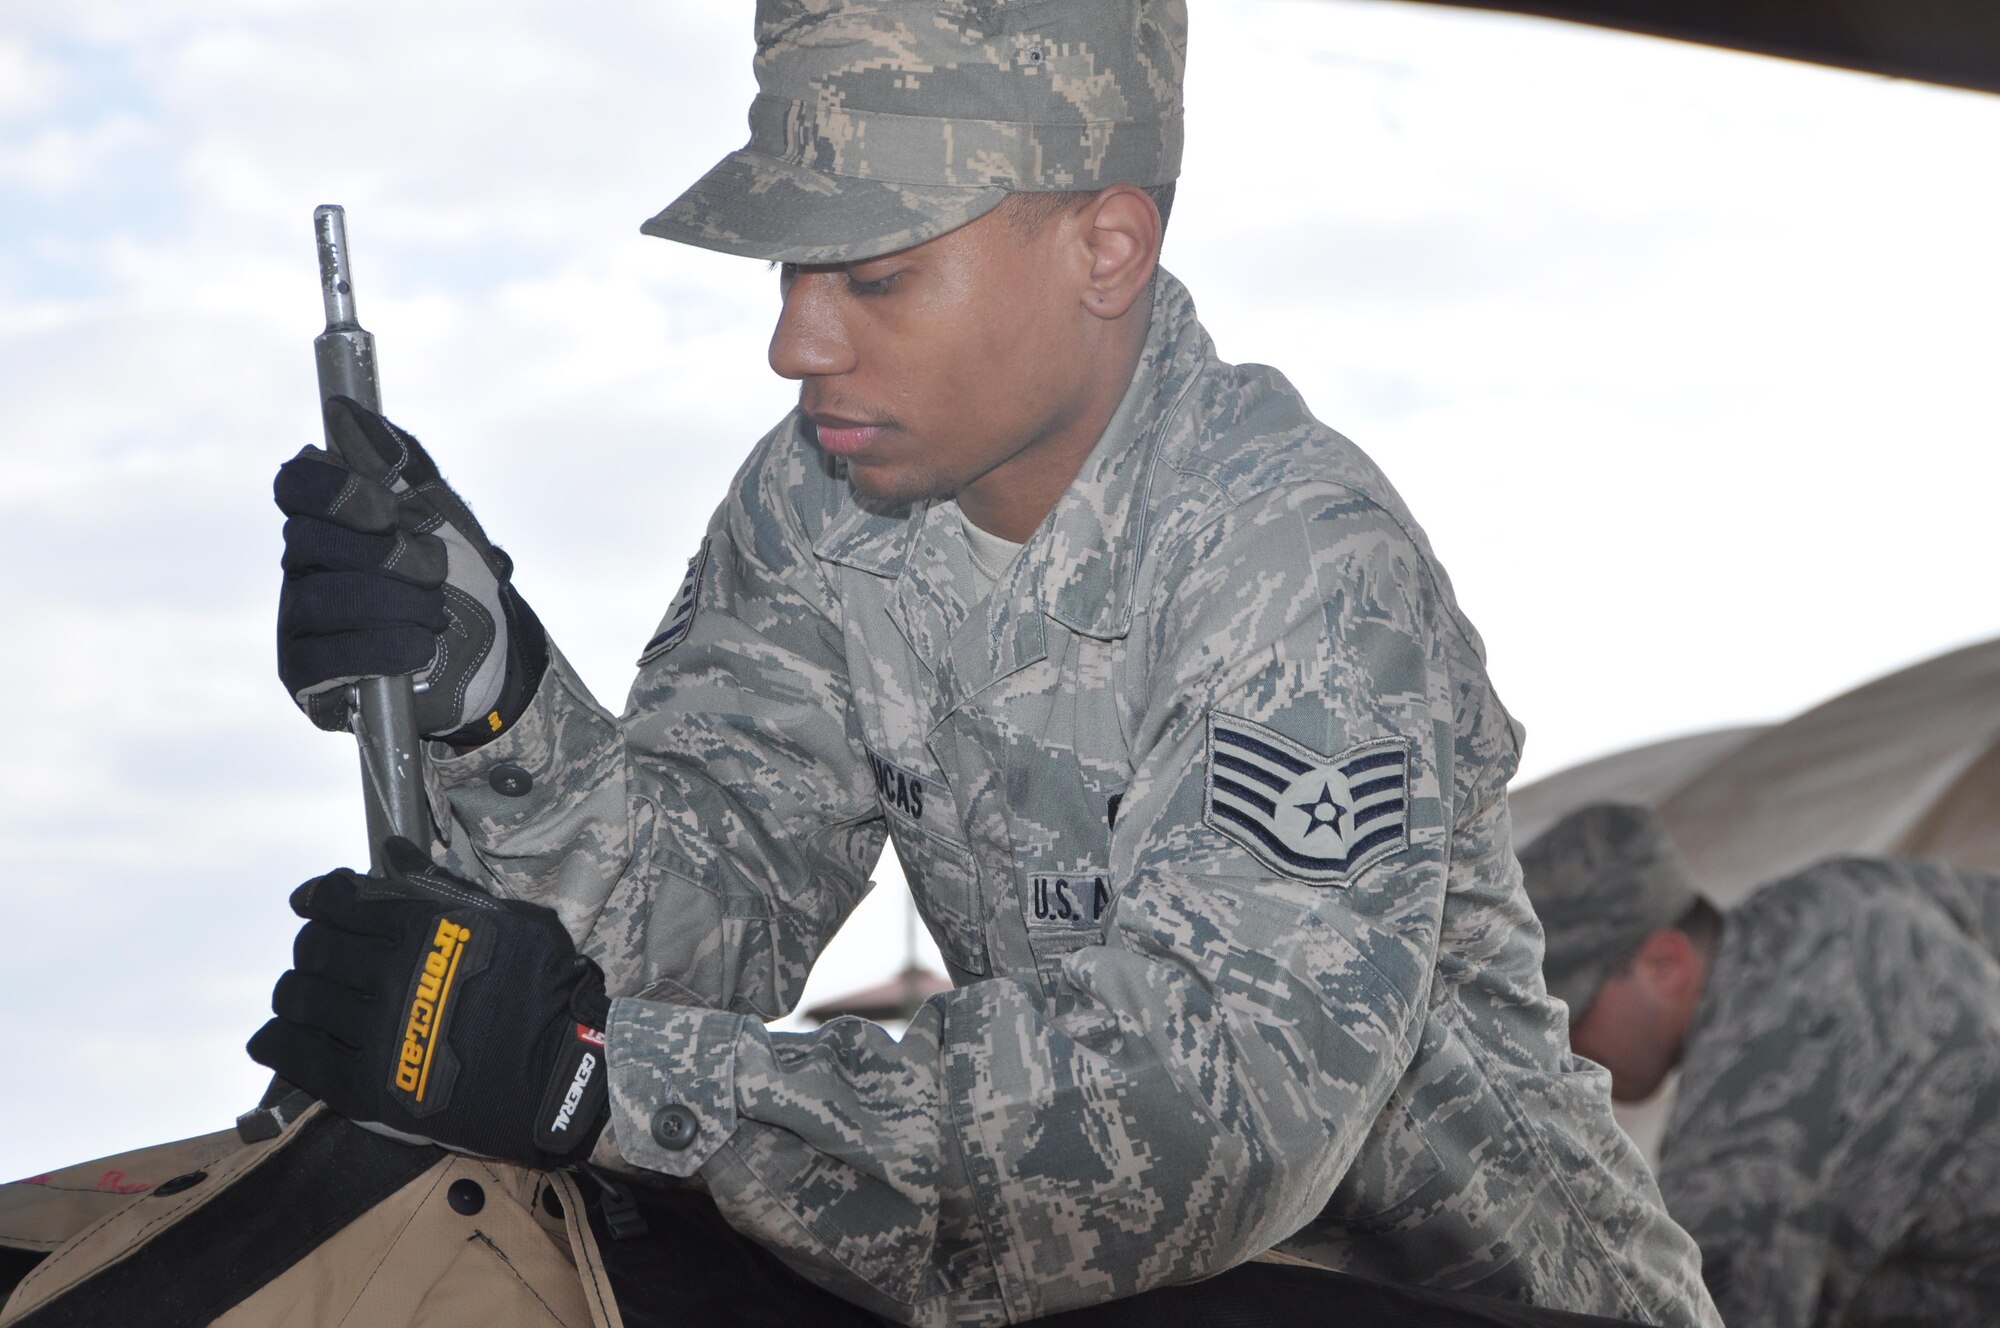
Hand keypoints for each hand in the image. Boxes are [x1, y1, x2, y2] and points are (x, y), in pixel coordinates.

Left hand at [248, 840, 611, 1168]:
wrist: (556, 1074)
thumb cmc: (544, 989)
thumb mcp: (508, 921)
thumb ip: (443, 888)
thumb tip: (394, 852)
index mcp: (423, 930)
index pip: (340, 902)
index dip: (324, 898)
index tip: (320, 902)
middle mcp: (390, 975)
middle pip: (313, 950)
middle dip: (311, 946)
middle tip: (319, 955)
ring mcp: (374, 1032)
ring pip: (298, 999)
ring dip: (293, 993)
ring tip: (302, 996)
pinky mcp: (364, 1086)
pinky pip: (297, 1056)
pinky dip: (275, 1041)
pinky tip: (272, 1038)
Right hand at [275, 396, 546, 743]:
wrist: (495, 658)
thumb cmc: (463, 581)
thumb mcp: (444, 515)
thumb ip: (399, 464)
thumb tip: (343, 411)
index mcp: (329, 519)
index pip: (296, 484)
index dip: (337, 492)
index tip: (387, 510)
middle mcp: (303, 566)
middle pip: (308, 540)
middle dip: (385, 556)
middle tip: (436, 570)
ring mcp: (298, 622)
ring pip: (319, 599)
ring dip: (392, 605)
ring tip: (436, 615)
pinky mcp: (306, 677)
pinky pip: (323, 659)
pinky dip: (380, 648)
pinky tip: (418, 648)